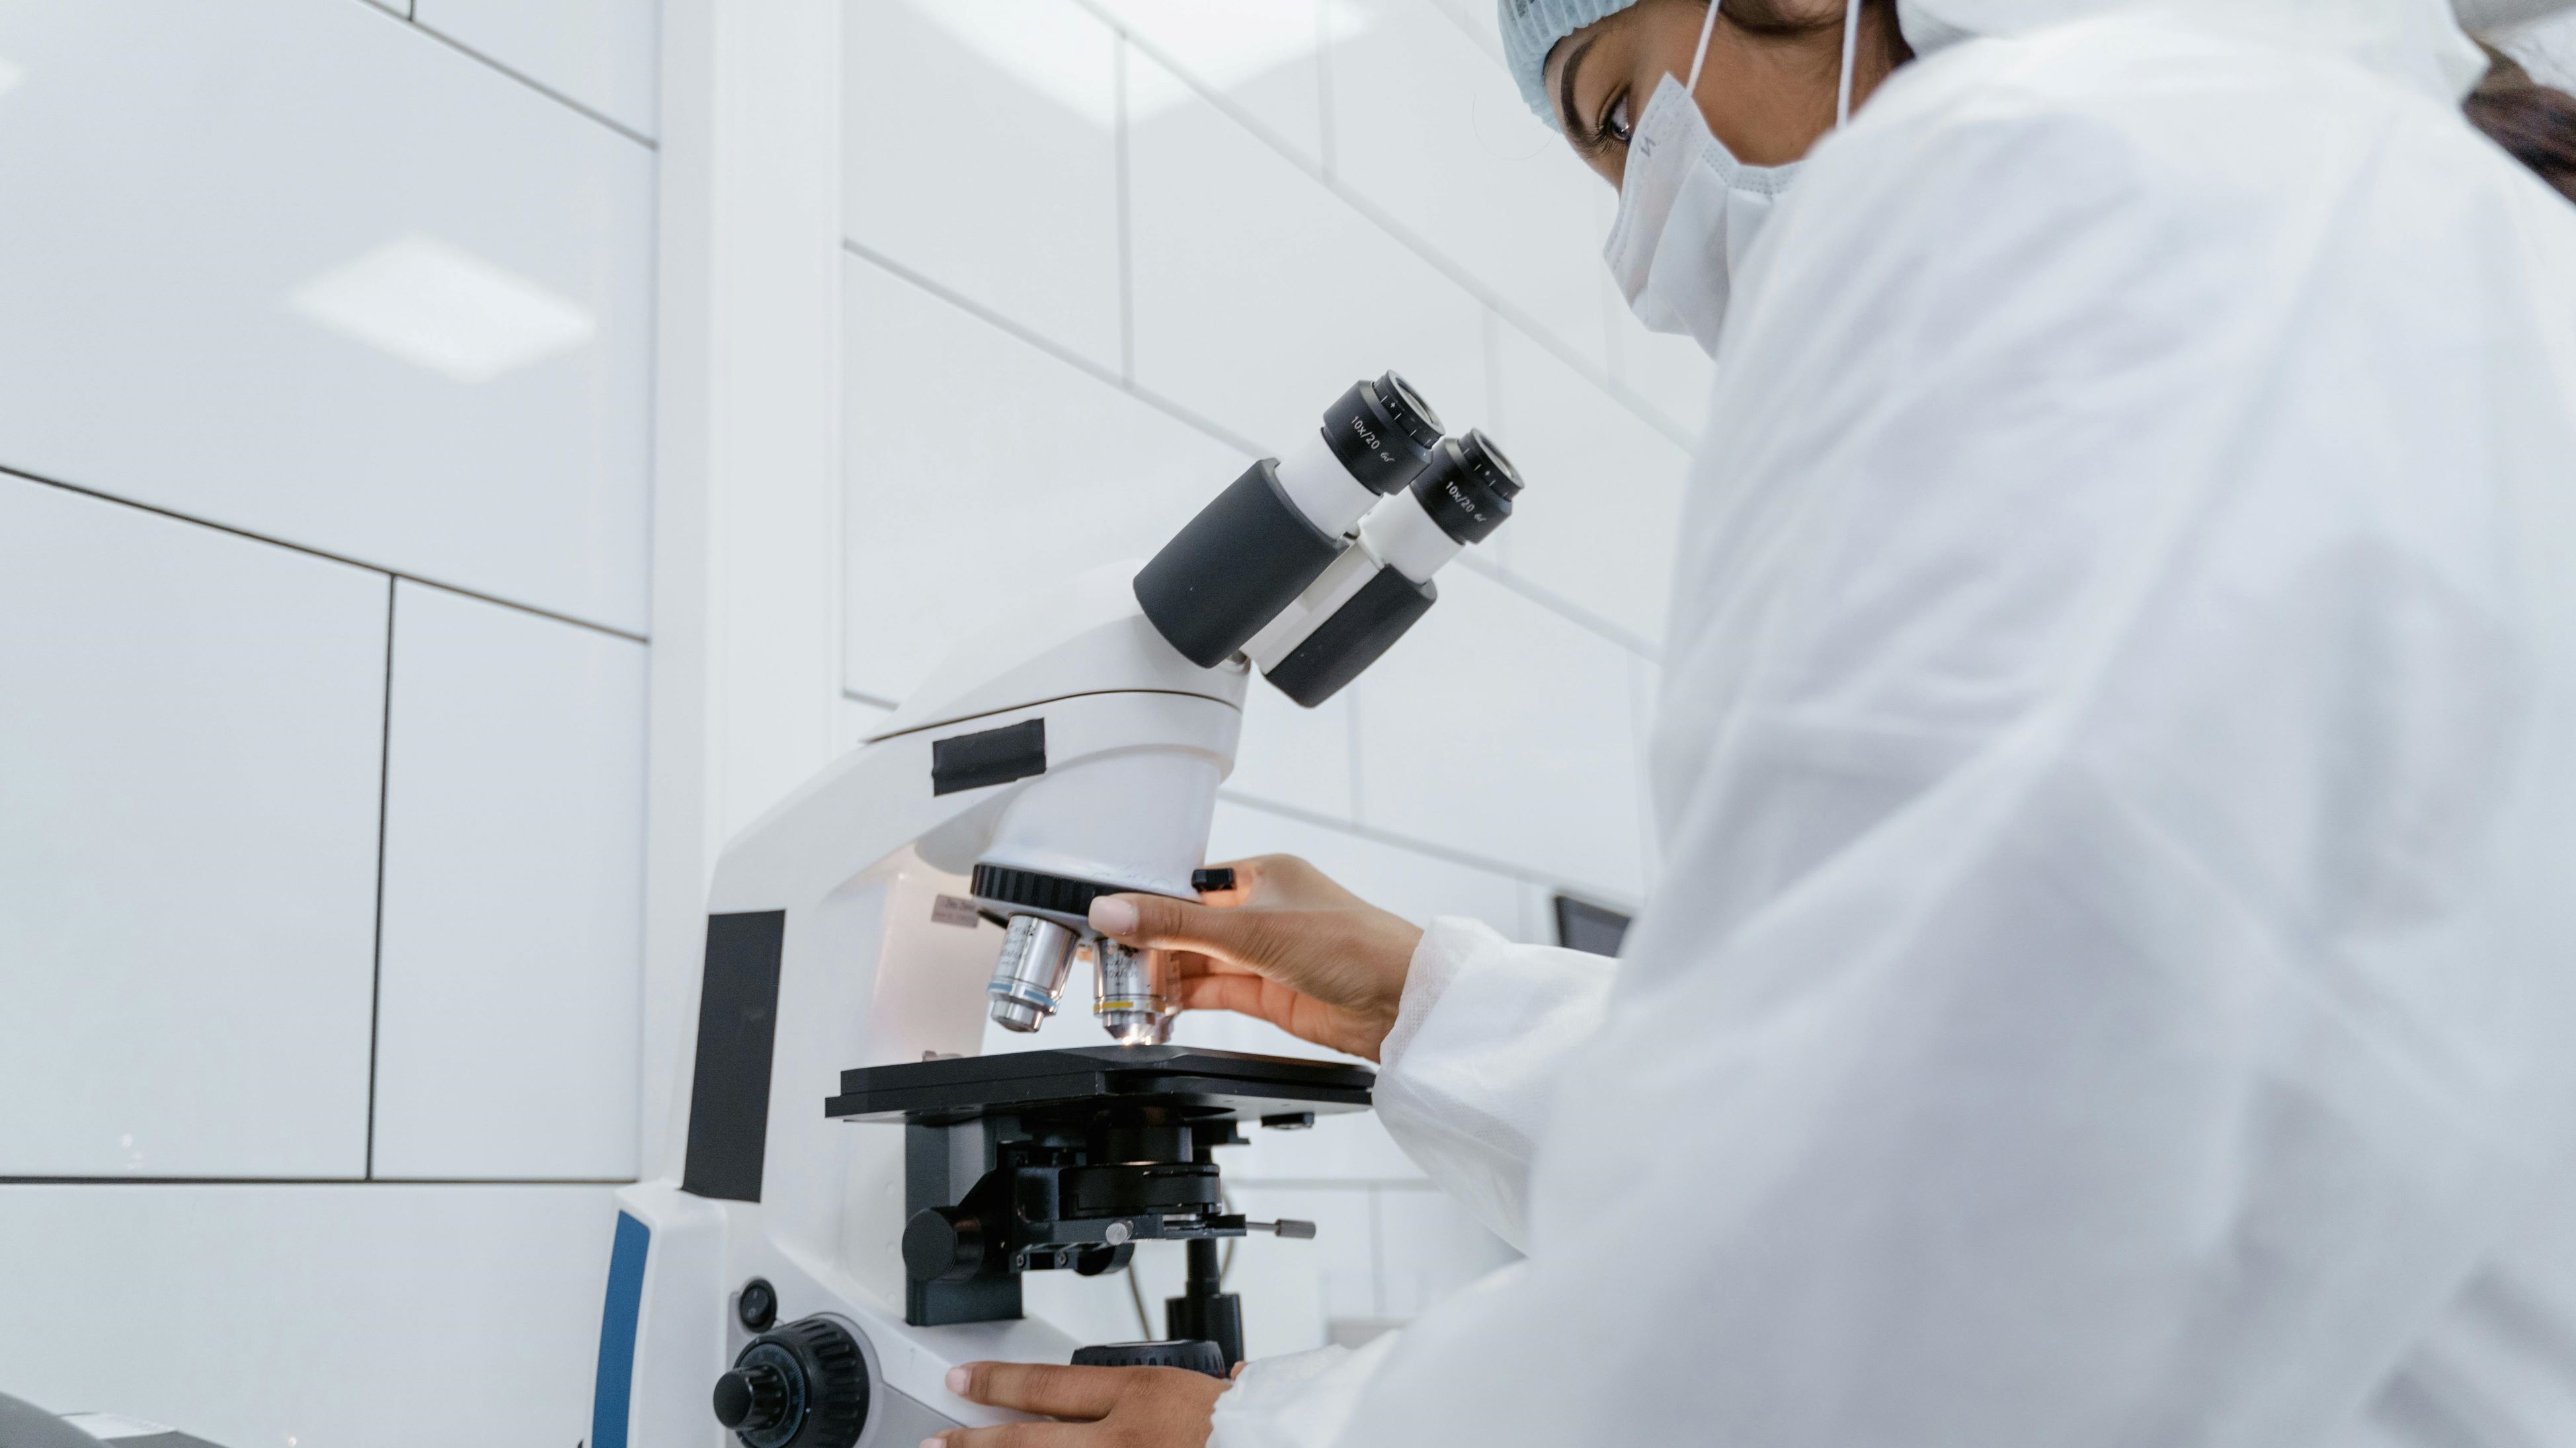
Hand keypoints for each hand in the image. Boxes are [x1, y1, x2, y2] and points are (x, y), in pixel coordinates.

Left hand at [925, 1360, 1227, 1446]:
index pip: (1049, 1386)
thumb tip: (1071, 1405)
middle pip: (1028, 1444)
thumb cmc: (1245, 1427)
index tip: (960, 1382)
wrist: (1287, 1444)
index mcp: (1141, 1398)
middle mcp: (1125, 1443)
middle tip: (933, 1445)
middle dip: (974, 1446)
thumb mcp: (1186, 1387)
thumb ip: (1131, 1395)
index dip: (996, 1384)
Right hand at [1089, 855, 1420, 1061]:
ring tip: (1117, 989)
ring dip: (1161, 975)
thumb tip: (1114, 910)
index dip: (1146, 904)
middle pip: (1188, 926)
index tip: (1105, 919)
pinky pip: (1213, 992)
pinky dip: (1182, 998)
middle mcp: (1262, 912)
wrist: (1401, 1003)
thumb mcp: (1250, 929)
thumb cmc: (1350, 945)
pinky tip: (1152, 1005)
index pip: (1187, 887)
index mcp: (1262, 875)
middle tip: (1101, 959)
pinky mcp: (1269, 994)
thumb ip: (1177, 925)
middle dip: (1147, 944)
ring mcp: (1264, 955)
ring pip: (1198, 962)